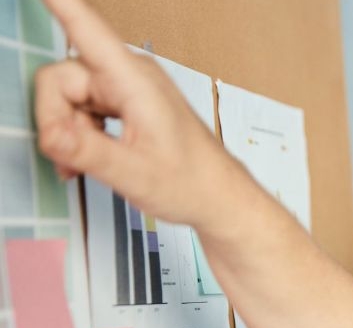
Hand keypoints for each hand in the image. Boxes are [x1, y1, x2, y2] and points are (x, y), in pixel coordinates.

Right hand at [34, 0, 249, 230]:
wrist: (218, 198)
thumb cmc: (192, 184)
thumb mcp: (134, 173)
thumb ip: (87, 151)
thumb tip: (50, 133)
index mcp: (134, 81)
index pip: (87, 29)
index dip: (62, 5)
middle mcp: (128, 76)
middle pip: (59, 78)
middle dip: (55, 119)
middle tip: (70, 159)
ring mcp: (125, 89)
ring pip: (66, 96)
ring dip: (66, 132)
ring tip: (84, 165)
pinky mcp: (124, 104)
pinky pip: (80, 108)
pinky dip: (76, 134)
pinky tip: (86, 160)